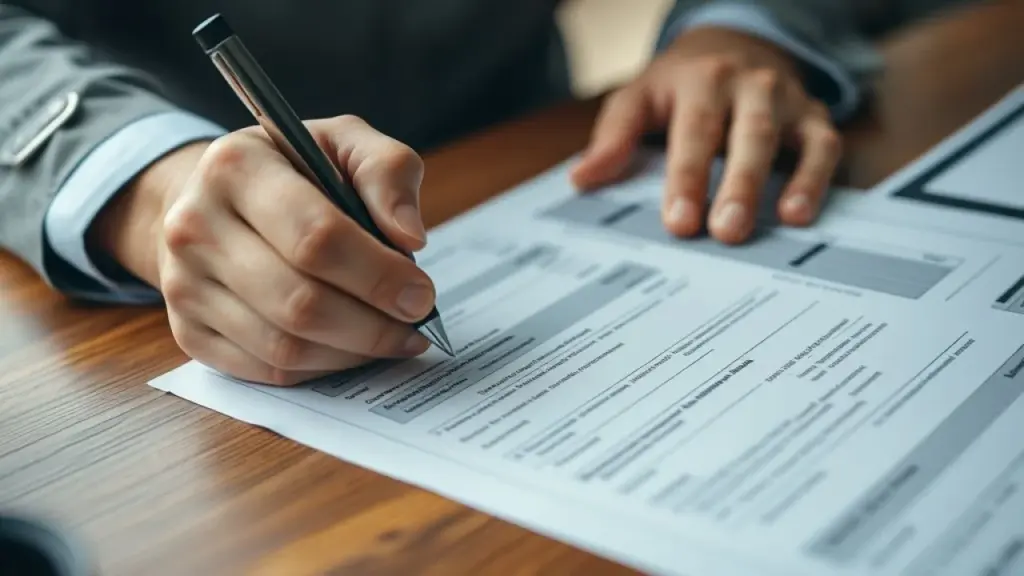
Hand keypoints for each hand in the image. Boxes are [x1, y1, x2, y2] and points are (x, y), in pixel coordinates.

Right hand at [92, 116, 436, 385]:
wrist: (213, 197)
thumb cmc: (293, 169)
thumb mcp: (345, 143)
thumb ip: (388, 172)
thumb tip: (410, 237)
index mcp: (235, 166)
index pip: (315, 236)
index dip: (378, 275)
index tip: (422, 293)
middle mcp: (195, 226)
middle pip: (300, 301)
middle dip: (374, 324)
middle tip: (416, 323)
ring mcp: (183, 284)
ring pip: (284, 347)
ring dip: (353, 352)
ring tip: (393, 337)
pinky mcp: (187, 331)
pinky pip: (266, 370)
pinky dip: (321, 368)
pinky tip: (351, 348)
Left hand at [571, 27, 841, 243]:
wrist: (733, 45)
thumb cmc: (679, 86)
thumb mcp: (638, 98)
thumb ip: (613, 138)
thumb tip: (582, 180)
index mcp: (700, 81)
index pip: (693, 131)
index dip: (686, 179)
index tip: (678, 223)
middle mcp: (747, 85)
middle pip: (745, 134)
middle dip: (737, 185)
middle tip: (725, 232)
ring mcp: (784, 100)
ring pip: (786, 140)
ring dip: (786, 182)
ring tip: (781, 222)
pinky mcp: (813, 117)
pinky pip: (824, 146)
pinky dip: (817, 178)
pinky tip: (801, 214)